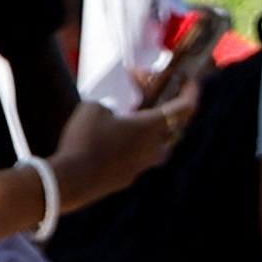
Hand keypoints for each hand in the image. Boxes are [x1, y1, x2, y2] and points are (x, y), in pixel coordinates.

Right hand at [45, 47, 204, 209]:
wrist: (71, 180)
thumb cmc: (84, 139)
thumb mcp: (94, 108)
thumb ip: (112, 106)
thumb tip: (114, 115)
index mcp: (152, 127)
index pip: (185, 108)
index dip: (190, 91)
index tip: (188, 81)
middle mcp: (155, 148)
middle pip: (173, 125)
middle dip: (163, 106)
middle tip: (144, 93)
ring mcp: (144, 166)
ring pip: (158, 143)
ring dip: (151, 128)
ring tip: (130, 116)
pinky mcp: (129, 177)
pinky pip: (139, 157)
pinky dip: (133, 144)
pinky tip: (114, 139)